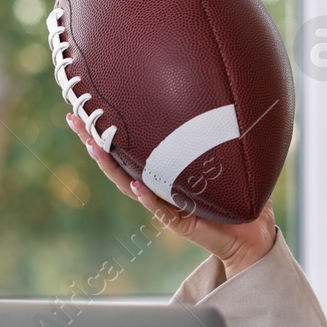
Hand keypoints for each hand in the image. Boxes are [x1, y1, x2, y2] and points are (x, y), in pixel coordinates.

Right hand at [66, 113, 277, 277]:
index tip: (87, 105)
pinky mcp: (181, 223)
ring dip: (110, 167)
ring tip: (93, 146)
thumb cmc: (238, 194)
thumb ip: (220, 132)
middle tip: (74, 116)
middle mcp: (157, 187)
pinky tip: (137, 186)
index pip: (129, 148)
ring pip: (129, 186)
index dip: (107, 130)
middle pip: (117, 163)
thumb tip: (226, 93)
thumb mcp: (227, 158)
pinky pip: (161, 210)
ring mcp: (165, 205)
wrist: (252, 233)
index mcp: (162, 171)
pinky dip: (148, 198)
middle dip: (93, 141)